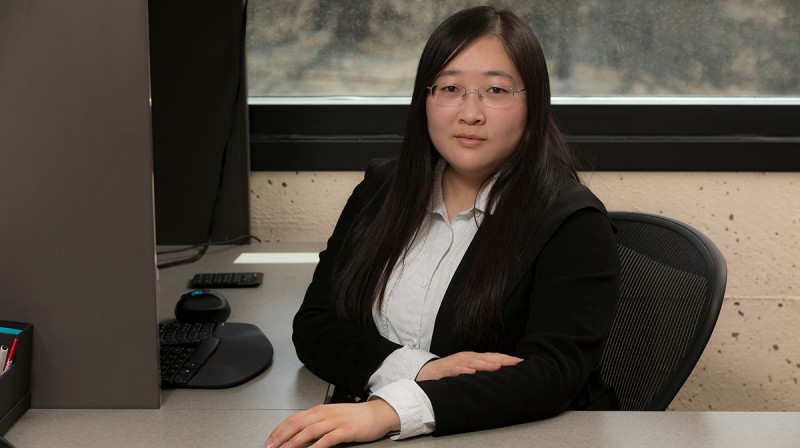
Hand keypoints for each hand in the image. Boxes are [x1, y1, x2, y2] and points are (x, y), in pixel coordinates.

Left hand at [265, 399, 399, 447]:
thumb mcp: (332, 416)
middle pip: (297, 424)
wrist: (377, 413)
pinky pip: (328, 438)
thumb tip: (298, 434)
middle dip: (281, 436)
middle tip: (271, 446)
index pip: (293, 419)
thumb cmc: (355, 416)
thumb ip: (316, 423)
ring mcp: (335, 421)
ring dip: (294, 441)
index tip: (270, 440)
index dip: (279, 430)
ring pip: (309, 431)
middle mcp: (325, 414)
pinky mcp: (346, 430)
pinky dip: (317, 446)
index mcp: (319, 410)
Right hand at [415, 351, 522, 380]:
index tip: (520, 361)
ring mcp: (456, 362)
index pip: (493, 357)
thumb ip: (482, 371)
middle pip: (486, 357)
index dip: (506, 358)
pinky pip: (455, 370)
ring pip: (473, 362)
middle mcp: (467, 358)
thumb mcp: (469, 369)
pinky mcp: (446, 369)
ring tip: (497, 366)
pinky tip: (471, 372)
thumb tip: (501, 375)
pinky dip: (463, 370)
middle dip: (501, 359)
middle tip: (515, 362)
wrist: (428, 372)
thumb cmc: (451, 371)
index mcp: (474, 358)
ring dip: (485, 364)